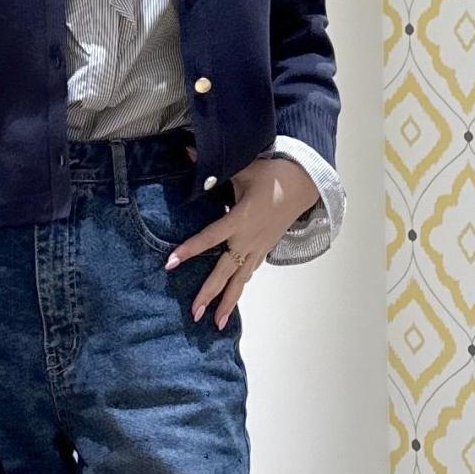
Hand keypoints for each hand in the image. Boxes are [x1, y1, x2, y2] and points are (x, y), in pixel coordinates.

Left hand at [164, 152, 321, 328]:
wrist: (304, 184)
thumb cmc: (273, 175)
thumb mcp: (243, 167)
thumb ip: (214, 167)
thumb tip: (185, 149)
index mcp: (241, 219)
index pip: (210, 239)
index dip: (190, 250)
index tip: (171, 263)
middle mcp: (248, 240)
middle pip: (225, 272)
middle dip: (209, 293)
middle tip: (195, 312)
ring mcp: (258, 248)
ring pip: (240, 280)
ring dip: (227, 302)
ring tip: (216, 324)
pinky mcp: (264, 250)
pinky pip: (249, 273)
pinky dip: (239, 289)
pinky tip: (230, 304)